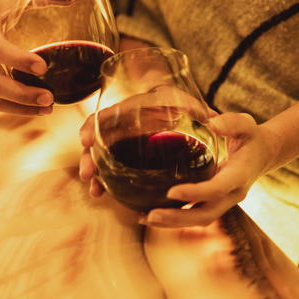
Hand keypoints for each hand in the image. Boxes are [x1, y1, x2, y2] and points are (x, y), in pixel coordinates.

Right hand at [79, 87, 214, 196]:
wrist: (171, 105)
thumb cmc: (178, 104)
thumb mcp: (186, 103)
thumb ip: (196, 110)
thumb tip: (213, 120)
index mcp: (129, 110)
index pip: (103, 116)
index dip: (91, 126)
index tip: (85, 140)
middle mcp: (118, 125)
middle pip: (96, 140)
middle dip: (88, 158)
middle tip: (87, 174)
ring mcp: (118, 142)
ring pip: (99, 157)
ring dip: (94, 174)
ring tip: (95, 191)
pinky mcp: (123, 156)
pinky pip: (109, 170)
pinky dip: (106, 182)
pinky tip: (104, 195)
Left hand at [142, 112, 272, 227]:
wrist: (263, 155)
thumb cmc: (251, 137)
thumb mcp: (247, 124)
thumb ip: (232, 122)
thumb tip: (211, 122)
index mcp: (239, 176)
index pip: (216, 189)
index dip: (194, 193)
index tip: (171, 192)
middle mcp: (232, 194)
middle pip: (205, 214)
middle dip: (177, 218)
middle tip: (151, 215)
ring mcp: (223, 202)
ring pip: (198, 219)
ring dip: (172, 222)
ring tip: (144, 218)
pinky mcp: (214, 203)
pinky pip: (194, 215)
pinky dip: (174, 217)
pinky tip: (151, 214)